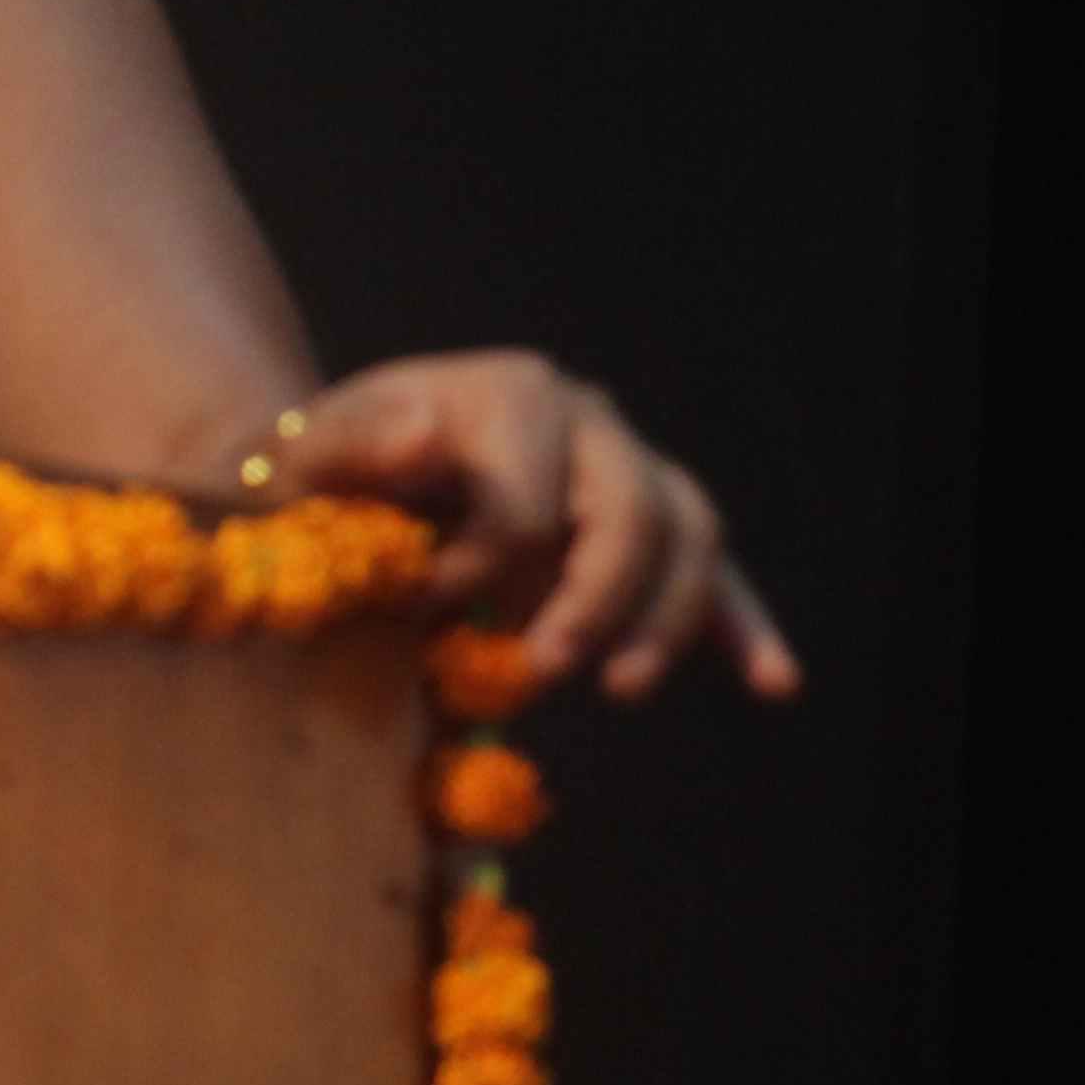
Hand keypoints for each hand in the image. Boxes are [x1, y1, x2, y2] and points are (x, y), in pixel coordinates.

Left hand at [252, 351, 798, 701]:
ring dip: (665, 620)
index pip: (529, 492)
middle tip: (545, 670)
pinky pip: (712, 569)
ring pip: (687, 535)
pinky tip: (773, 683)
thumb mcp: (312, 453)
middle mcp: (583, 417)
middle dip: (595, 599)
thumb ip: (356, 444)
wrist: (341, 469)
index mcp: (506, 394)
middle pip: (630, 508)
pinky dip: (743, 626)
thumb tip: (425, 432)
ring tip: (620, 689)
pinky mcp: (647, 520)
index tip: (425, 607)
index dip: (481, 563)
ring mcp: (625, 466)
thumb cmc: (323, 472)